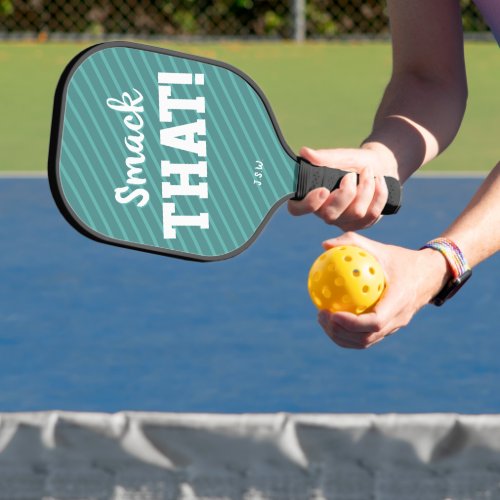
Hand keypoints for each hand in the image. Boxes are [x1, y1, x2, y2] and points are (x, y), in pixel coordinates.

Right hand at [288, 145, 397, 230]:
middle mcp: (324, 212)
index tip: (323, 190)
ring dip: (366, 187)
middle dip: (346, 193)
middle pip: (330, 215)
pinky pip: (372, 214)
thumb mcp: (341, 156)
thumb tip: (305, 152)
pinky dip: (379, 193)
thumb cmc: (354, 162)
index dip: (308, 204)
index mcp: (312, 196)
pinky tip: (379, 180)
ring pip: (356, 213)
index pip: (297, 209)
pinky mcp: (361, 224)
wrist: (379, 166)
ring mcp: (343, 221)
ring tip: (368, 172)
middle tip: (351, 175)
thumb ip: (324, 157)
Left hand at [316, 232, 450, 348]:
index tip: (332, 313)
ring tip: (323, 319)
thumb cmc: (401, 260)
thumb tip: (325, 245)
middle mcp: (398, 319)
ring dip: (341, 336)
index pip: (375, 321)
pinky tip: (332, 319)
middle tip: (321, 315)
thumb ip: (353, 243)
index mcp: (399, 301)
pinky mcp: (389, 329)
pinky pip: (366, 337)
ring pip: (365, 342)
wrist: (429, 275)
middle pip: (366, 338)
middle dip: (340, 332)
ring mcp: (394, 327)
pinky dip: (347, 334)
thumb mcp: (380, 248)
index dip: (352, 323)